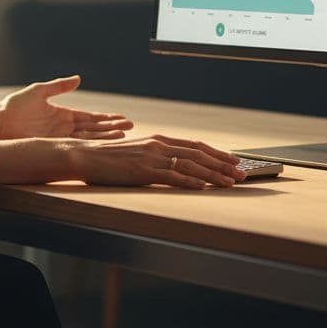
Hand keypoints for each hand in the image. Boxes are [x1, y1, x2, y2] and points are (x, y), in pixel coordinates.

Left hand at [0, 75, 133, 139]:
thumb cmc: (14, 106)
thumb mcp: (39, 91)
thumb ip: (59, 86)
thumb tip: (78, 78)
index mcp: (62, 115)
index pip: (89, 118)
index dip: (106, 118)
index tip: (121, 118)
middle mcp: (64, 129)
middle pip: (93, 129)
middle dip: (112, 128)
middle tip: (131, 127)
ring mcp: (59, 139)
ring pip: (89, 139)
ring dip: (106, 137)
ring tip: (124, 135)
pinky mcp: (53, 146)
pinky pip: (77, 146)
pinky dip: (92, 145)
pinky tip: (106, 144)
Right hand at [73, 134, 244, 188]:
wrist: (83, 156)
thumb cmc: (108, 159)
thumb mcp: (136, 153)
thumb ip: (155, 157)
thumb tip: (172, 166)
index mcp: (159, 140)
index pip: (196, 146)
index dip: (217, 154)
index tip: (234, 162)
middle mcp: (159, 145)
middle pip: (199, 154)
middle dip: (223, 165)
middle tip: (242, 174)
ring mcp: (152, 157)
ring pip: (191, 166)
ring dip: (214, 175)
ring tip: (231, 183)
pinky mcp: (143, 171)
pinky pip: (172, 177)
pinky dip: (190, 182)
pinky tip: (204, 187)